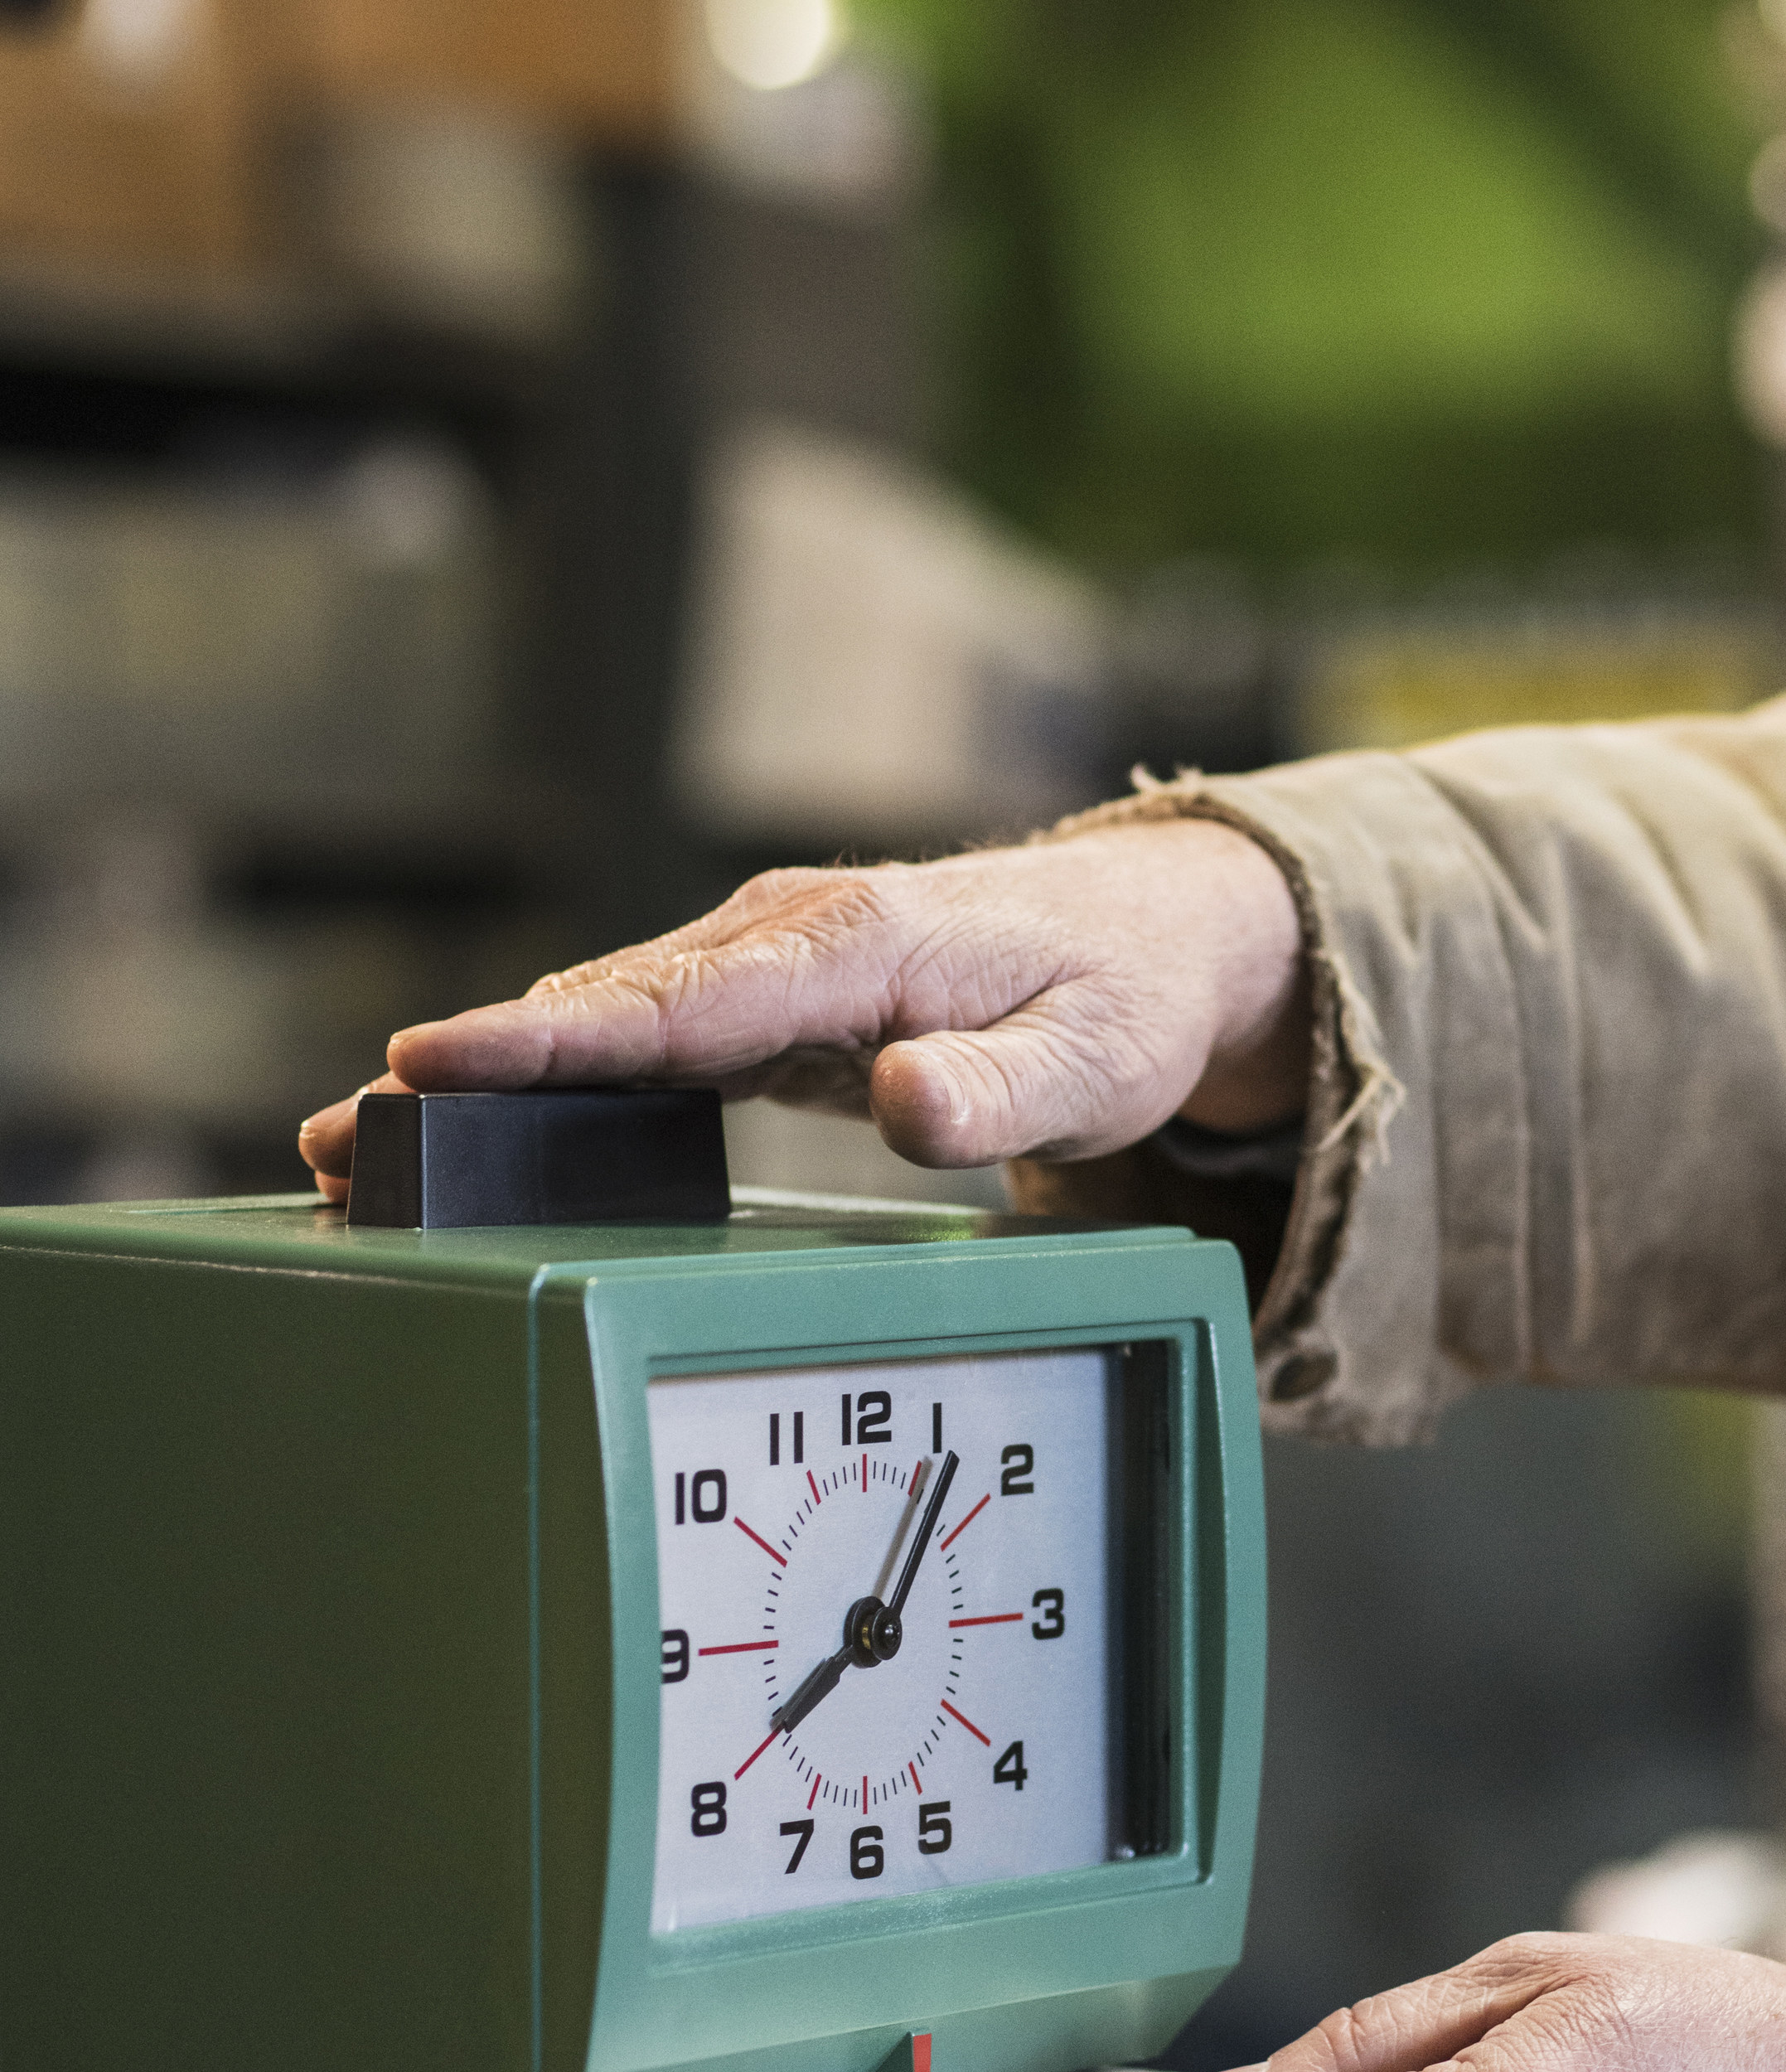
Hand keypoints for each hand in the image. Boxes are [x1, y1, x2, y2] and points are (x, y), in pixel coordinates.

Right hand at [298, 818, 1308, 1202]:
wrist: (1153, 939)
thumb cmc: (1120, 1004)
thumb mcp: (1092, 1064)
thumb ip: (997, 1090)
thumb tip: (908, 1099)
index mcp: (856, 944)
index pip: (682, 1003)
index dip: (555, 1040)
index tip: (438, 1060)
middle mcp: (792, 934)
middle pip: (610, 1006)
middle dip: (476, 1064)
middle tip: (347, 1131)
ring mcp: (771, 958)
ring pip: (608, 1014)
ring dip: (492, 1069)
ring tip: (362, 1137)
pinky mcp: (765, 993)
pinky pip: (641, 1030)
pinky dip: (552, 1068)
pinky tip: (474, 1117)